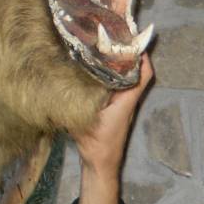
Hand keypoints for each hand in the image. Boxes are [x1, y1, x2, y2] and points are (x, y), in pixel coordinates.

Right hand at [72, 54, 153, 203]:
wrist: (101, 165)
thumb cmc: (96, 145)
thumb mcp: (84, 120)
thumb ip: (75, 103)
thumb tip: (61, 81)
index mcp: (125, 101)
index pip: (142, 76)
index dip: (142, 57)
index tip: (132, 41)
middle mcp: (128, 101)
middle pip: (136, 73)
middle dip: (129, 56)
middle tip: (115, 38)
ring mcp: (123, 105)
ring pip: (128, 80)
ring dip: (121, 65)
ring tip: (106, 48)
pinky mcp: (116, 110)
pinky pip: (119, 88)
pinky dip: (112, 76)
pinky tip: (97, 69)